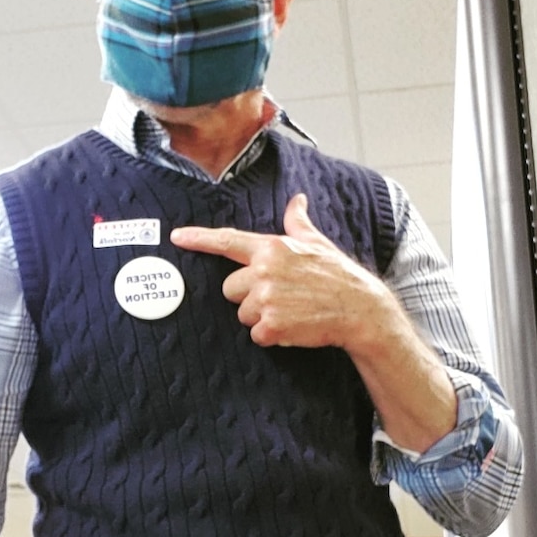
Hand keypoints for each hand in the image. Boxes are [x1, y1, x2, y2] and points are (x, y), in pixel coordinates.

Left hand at [170, 193, 389, 351]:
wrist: (360, 309)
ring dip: (261, 317)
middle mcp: (264, 271)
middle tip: (280, 295)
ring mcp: (266, 300)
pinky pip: (256, 334)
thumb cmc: (337, 274)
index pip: (228, 241)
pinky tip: (292, 326)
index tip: (177, 236)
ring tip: (290, 310)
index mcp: (272, 248)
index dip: (199, 239)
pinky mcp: (272, 326)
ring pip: (242, 313)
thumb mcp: (317, 243)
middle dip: (248, 295)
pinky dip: (271, 335)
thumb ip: (298, 222)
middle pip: (230, 288)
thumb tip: (297, 200)